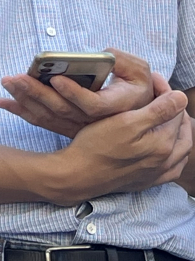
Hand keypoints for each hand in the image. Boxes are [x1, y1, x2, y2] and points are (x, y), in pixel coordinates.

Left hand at [0, 49, 154, 137]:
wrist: (135, 111)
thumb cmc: (135, 84)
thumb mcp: (139, 70)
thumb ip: (123, 61)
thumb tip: (102, 53)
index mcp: (116, 107)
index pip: (92, 105)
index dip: (74, 93)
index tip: (56, 79)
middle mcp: (95, 122)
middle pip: (62, 110)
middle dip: (37, 93)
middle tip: (16, 78)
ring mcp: (78, 126)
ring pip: (49, 116)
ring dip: (24, 100)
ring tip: (7, 83)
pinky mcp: (65, 127)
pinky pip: (41, 121)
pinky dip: (20, 111)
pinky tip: (2, 102)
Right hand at [53, 83, 191, 203]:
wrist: (79, 175)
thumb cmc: (97, 145)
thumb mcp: (125, 121)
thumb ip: (158, 111)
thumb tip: (181, 98)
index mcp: (163, 143)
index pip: (175, 111)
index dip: (166, 91)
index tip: (153, 79)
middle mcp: (166, 161)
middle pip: (181, 130)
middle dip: (175, 110)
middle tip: (161, 94)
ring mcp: (157, 174)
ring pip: (181, 150)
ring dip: (178, 132)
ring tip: (167, 118)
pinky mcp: (147, 182)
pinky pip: (173, 169)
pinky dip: (175, 155)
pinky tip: (167, 150)